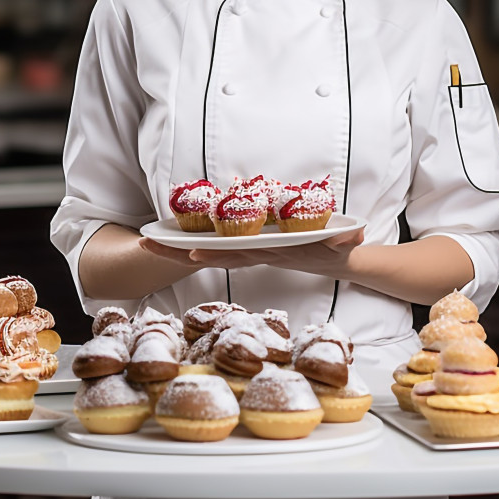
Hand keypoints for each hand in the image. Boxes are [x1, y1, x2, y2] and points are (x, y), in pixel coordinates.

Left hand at [140, 229, 364, 276]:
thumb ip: (345, 240)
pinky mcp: (253, 248)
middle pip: (212, 254)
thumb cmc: (339, 249)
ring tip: (147, 244)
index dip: (216, 255)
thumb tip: (352, 238)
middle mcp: (257, 254)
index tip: (191, 255)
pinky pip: (220, 249)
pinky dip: (197, 247)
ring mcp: (253, 252)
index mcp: (273, 252)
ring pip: (210, 253)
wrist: (341, 260)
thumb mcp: (344, 243)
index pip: (240, 254)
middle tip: (146, 246)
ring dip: (177, 250)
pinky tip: (175, 244)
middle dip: (178, 252)